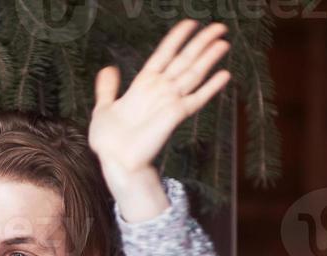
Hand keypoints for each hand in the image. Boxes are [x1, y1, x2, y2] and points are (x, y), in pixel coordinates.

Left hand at [88, 20, 231, 213]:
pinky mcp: (176, 115)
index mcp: (143, 85)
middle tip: (218, 27)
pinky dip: (210, 87)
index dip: (176, 39)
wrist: (116, 160)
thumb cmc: (109, 140)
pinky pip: (196, 98)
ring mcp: (169, 101)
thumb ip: (107, 88)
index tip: (189, 23)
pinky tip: (224, 75)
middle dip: (201, 42)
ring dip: (209, 58)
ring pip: (193, 73)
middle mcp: (160, 90)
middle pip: (184, 60)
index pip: (163, 55)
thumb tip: (108, 69)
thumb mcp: (103, 108)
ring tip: (224, 42)